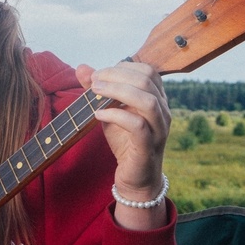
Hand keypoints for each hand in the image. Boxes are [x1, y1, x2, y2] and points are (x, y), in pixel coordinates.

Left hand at [76, 62, 169, 226]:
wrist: (135, 177)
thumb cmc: (124, 140)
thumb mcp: (109, 111)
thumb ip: (97, 90)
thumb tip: (82, 67)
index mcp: (157, 98)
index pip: (147, 70)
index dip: (121, 67)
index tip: (98, 74)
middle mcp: (163, 110)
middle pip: (147, 79)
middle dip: (116, 75)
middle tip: (93, 82)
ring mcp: (159, 128)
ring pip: (147, 100)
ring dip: (118, 91)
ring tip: (95, 92)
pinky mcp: (149, 146)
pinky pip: (137, 125)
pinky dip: (116, 115)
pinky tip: (98, 115)